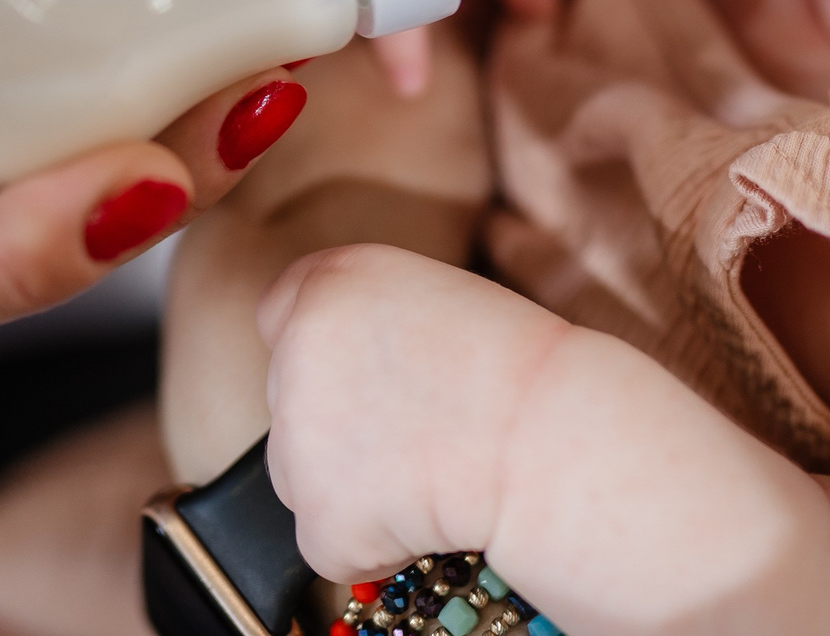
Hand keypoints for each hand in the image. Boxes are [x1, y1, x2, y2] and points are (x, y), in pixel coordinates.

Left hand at [257, 245, 569, 578]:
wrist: (548, 441)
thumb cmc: (523, 369)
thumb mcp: (435, 300)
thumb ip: (372, 322)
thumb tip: (352, 367)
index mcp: (331, 284)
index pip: (281, 309)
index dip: (318, 347)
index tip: (353, 372)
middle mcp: (296, 351)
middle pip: (290, 398)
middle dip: (338, 424)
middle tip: (414, 431)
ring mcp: (296, 439)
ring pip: (303, 475)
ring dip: (351, 486)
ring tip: (433, 471)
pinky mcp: (317, 519)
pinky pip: (332, 542)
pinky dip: (372, 545)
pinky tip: (428, 517)